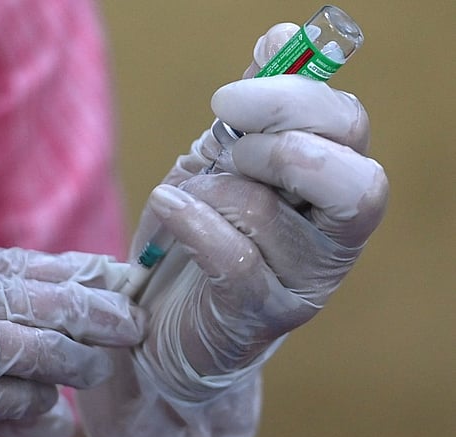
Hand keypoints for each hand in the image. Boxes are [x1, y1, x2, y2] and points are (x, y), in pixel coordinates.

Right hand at [0, 247, 144, 436]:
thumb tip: (24, 327)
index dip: (56, 267)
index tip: (108, 273)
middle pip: (3, 291)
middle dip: (77, 302)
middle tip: (129, 315)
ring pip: (0, 342)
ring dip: (61, 354)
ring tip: (107, 362)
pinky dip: (23, 409)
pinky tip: (54, 416)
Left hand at [78, 23, 387, 436]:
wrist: (163, 327)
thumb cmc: (199, 237)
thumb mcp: (223, 163)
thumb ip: (255, 108)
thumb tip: (281, 36)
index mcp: (331, 184)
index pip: (348, 125)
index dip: (291, 97)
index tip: (226, 96)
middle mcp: (334, 237)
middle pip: (348, 177)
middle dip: (273, 146)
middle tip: (224, 147)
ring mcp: (304, 282)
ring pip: (270, 211)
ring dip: (212, 190)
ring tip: (185, 198)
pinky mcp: (261, 315)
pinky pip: (233, 254)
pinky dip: (191, 221)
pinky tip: (167, 214)